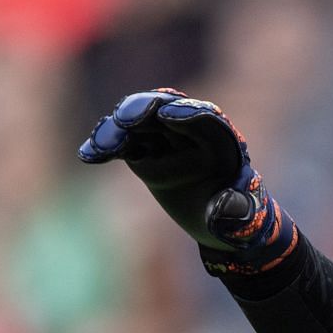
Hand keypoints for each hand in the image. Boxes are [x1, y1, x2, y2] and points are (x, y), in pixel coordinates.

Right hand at [77, 88, 298, 276]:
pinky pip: (122, 143)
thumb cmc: (239, 218)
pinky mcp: (144, 149)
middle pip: (164, 109)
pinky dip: (105, 147)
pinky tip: (88, 155)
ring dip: (116, 131)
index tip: (166, 115)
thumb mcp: (244, 220)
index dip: (186, 114)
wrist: (220, 224)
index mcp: (222, 142)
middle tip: (126, 120)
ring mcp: (165, 139)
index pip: (205, 119)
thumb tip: (225, 204)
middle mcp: (192, 133)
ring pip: (137, 123)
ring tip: (101, 150)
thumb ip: (237, 212)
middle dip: (144, 110)